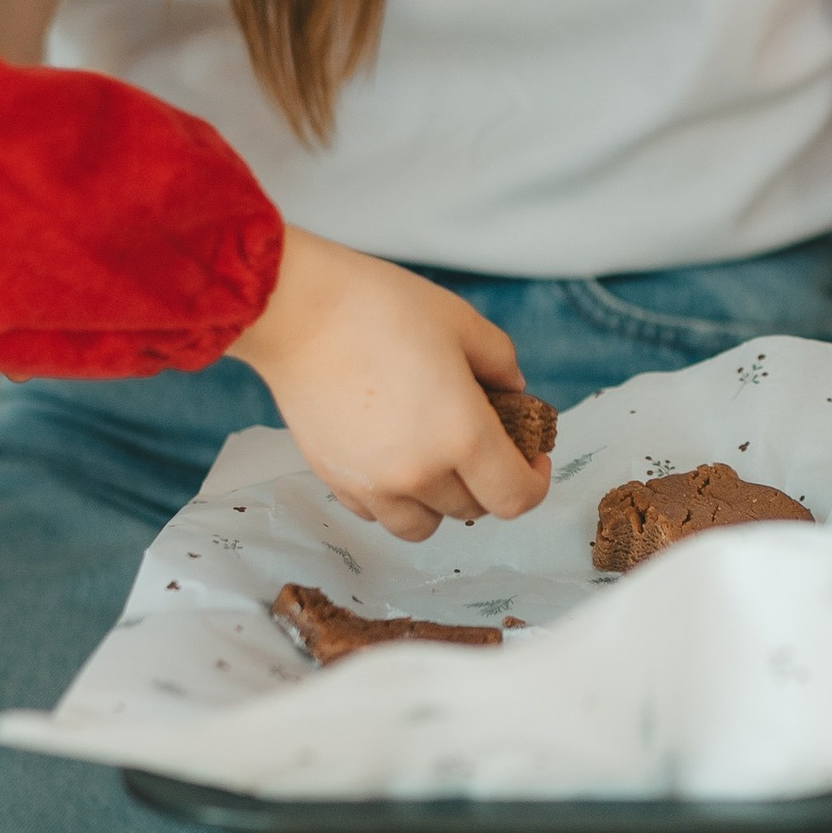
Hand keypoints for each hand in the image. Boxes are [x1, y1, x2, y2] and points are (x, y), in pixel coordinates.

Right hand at [231, 230, 551, 539]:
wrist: (298, 310)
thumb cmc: (379, 308)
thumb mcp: (462, 324)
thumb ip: (502, 365)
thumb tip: (513, 393)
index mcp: (462, 436)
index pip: (516, 498)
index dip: (534, 482)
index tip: (531, 458)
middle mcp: (419, 473)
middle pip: (472, 510)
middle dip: (487, 480)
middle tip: (481, 440)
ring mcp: (373, 484)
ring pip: (423, 524)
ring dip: (440, 500)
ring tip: (436, 459)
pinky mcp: (336, 480)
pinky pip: (378, 512)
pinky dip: (394, 497)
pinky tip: (394, 456)